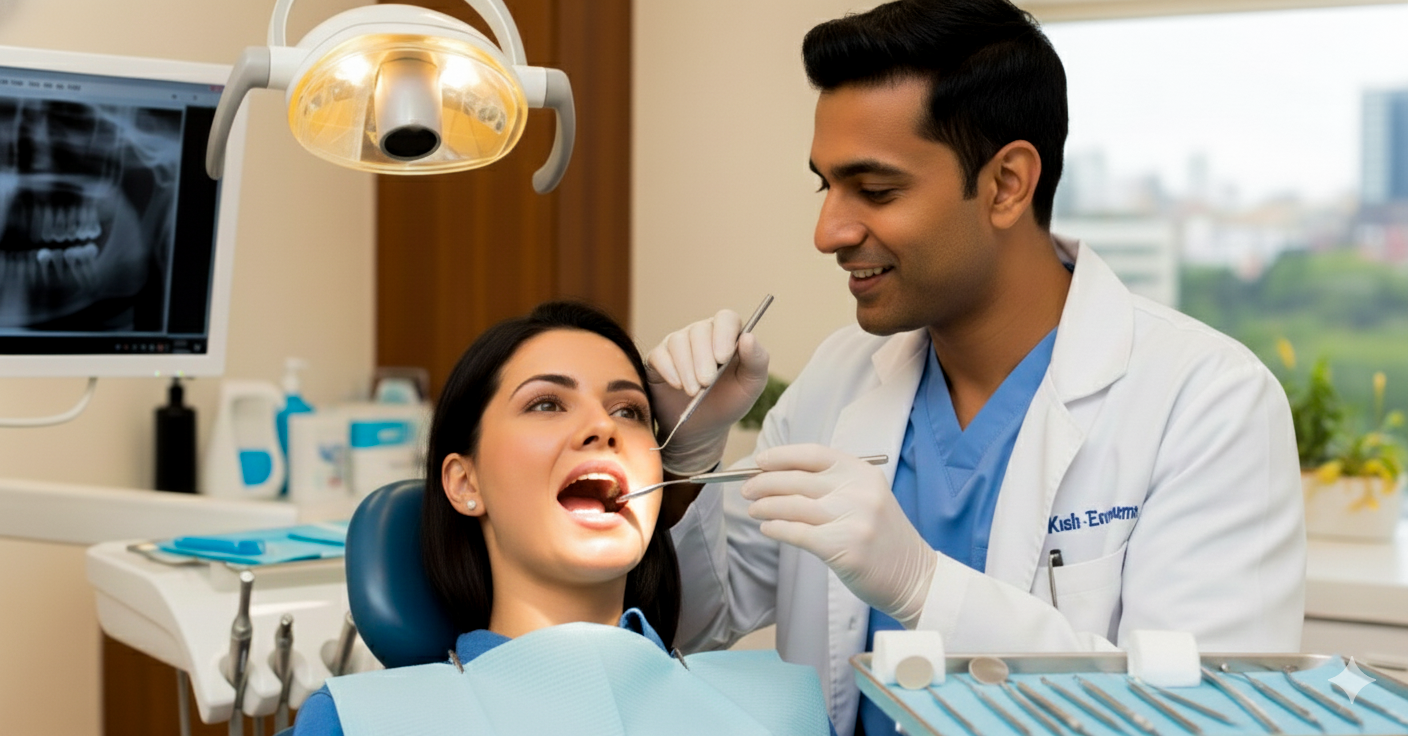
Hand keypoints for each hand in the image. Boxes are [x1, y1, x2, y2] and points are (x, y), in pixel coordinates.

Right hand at [645, 309, 769, 474]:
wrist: (703, 427)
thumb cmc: (729, 401)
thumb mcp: (750, 385)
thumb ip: (757, 361)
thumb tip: (748, 338)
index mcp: (727, 335)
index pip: (726, 318)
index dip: (724, 334)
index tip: (723, 358)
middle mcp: (702, 334)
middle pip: (699, 330)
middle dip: (703, 358)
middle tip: (707, 382)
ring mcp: (678, 344)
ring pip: (678, 341)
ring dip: (686, 368)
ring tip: (694, 391)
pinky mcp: (659, 358)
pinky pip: (659, 355)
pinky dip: (669, 370)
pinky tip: (677, 385)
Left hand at [742, 444, 936, 626]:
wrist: (915, 576)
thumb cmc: (881, 537)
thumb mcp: (866, 497)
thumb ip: (831, 485)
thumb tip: (779, 476)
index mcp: (862, 472)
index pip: (813, 454)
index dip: (781, 456)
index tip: (760, 462)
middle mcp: (858, 491)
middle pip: (797, 479)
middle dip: (765, 483)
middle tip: (747, 490)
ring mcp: (853, 519)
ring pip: (793, 505)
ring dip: (765, 506)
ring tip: (753, 509)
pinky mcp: (844, 547)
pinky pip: (798, 533)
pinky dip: (777, 528)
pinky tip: (767, 528)